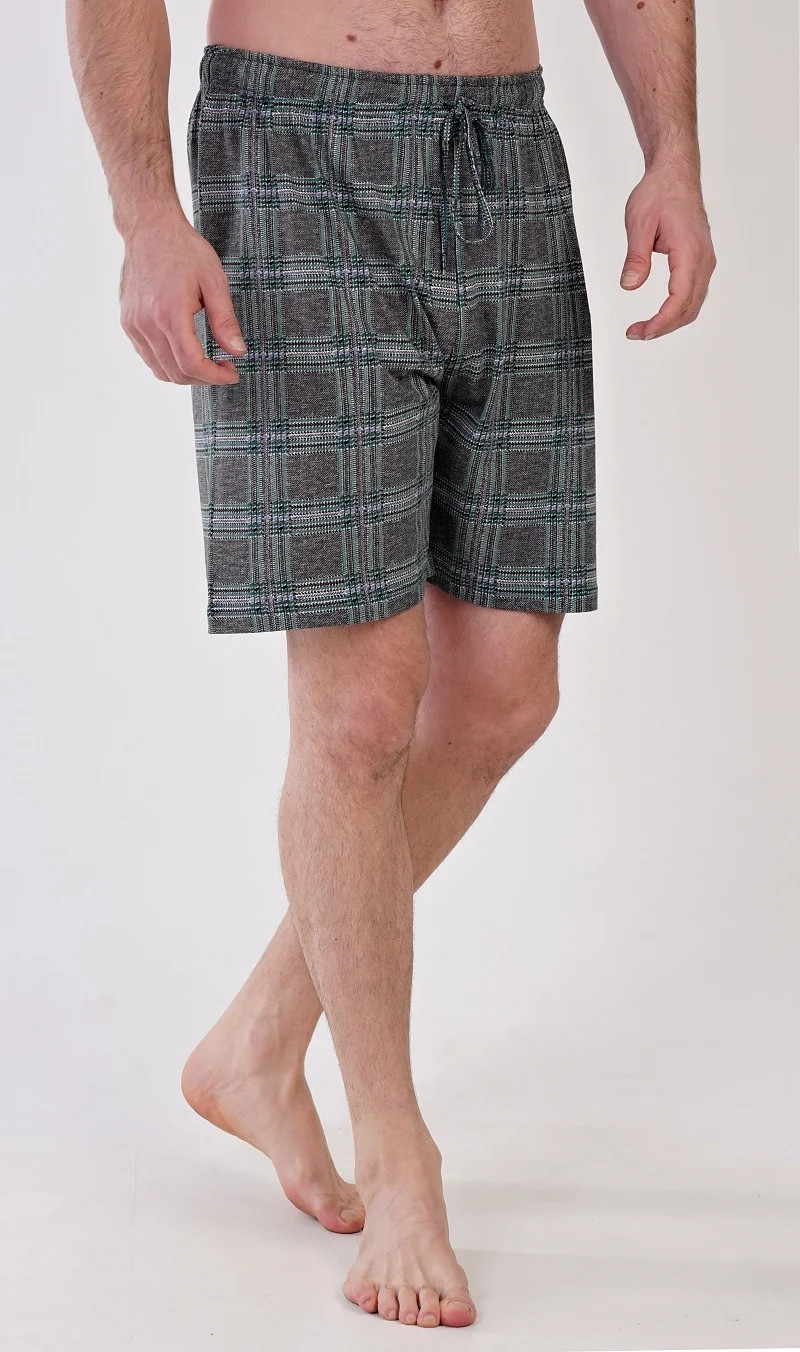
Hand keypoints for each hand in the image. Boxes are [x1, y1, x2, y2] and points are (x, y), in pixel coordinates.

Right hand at [119, 211, 245, 383]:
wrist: (149, 229)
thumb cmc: (183, 250)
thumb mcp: (214, 282)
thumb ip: (225, 321)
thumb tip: (238, 352)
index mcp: (169, 314)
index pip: (191, 364)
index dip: (215, 377)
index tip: (231, 374)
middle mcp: (146, 323)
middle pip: (176, 373)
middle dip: (203, 378)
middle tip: (223, 367)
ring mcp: (134, 324)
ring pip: (160, 370)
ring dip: (185, 374)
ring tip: (206, 361)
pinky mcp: (128, 322)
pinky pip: (148, 357)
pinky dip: (168, 362)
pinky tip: (184, 350)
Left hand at [620, 164, 715, 340]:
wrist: (675, 174)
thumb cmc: (659, 193)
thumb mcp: (639, 223)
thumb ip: (636, 258)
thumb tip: (630, 286)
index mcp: (689, 251)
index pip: (679, 299)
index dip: (661, 322)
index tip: (641, 332)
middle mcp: (703, 258)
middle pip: (689, 308)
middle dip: (663, 327)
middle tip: (636, 333)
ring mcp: (704, 260)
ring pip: (693, 303)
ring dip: (671, 321)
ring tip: (645, 328)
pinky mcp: (700, 260)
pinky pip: (694, 293)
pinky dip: (678, 309)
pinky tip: (661, 314)